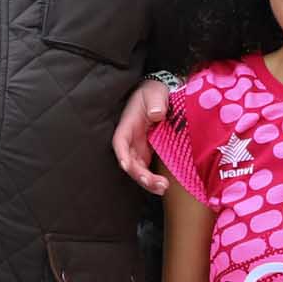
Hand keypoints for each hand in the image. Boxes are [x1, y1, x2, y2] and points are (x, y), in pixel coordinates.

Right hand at [112, 79, 174, 193]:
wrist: (162, 95)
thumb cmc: (154, 92)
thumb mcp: (154, 93)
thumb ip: (155, 102)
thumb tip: (156, 114)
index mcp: (128, 125)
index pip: (120, 141)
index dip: (122, 154)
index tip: (127, 165)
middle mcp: (131, 140)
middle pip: (129, 161)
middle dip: (139, 175)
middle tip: (155, 184)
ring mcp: (139, 148)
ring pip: (138, 169)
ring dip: (147, 182)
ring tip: (161, 188)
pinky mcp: (148, 153)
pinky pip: (147, 169)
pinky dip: (153, 179)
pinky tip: (162, 186)